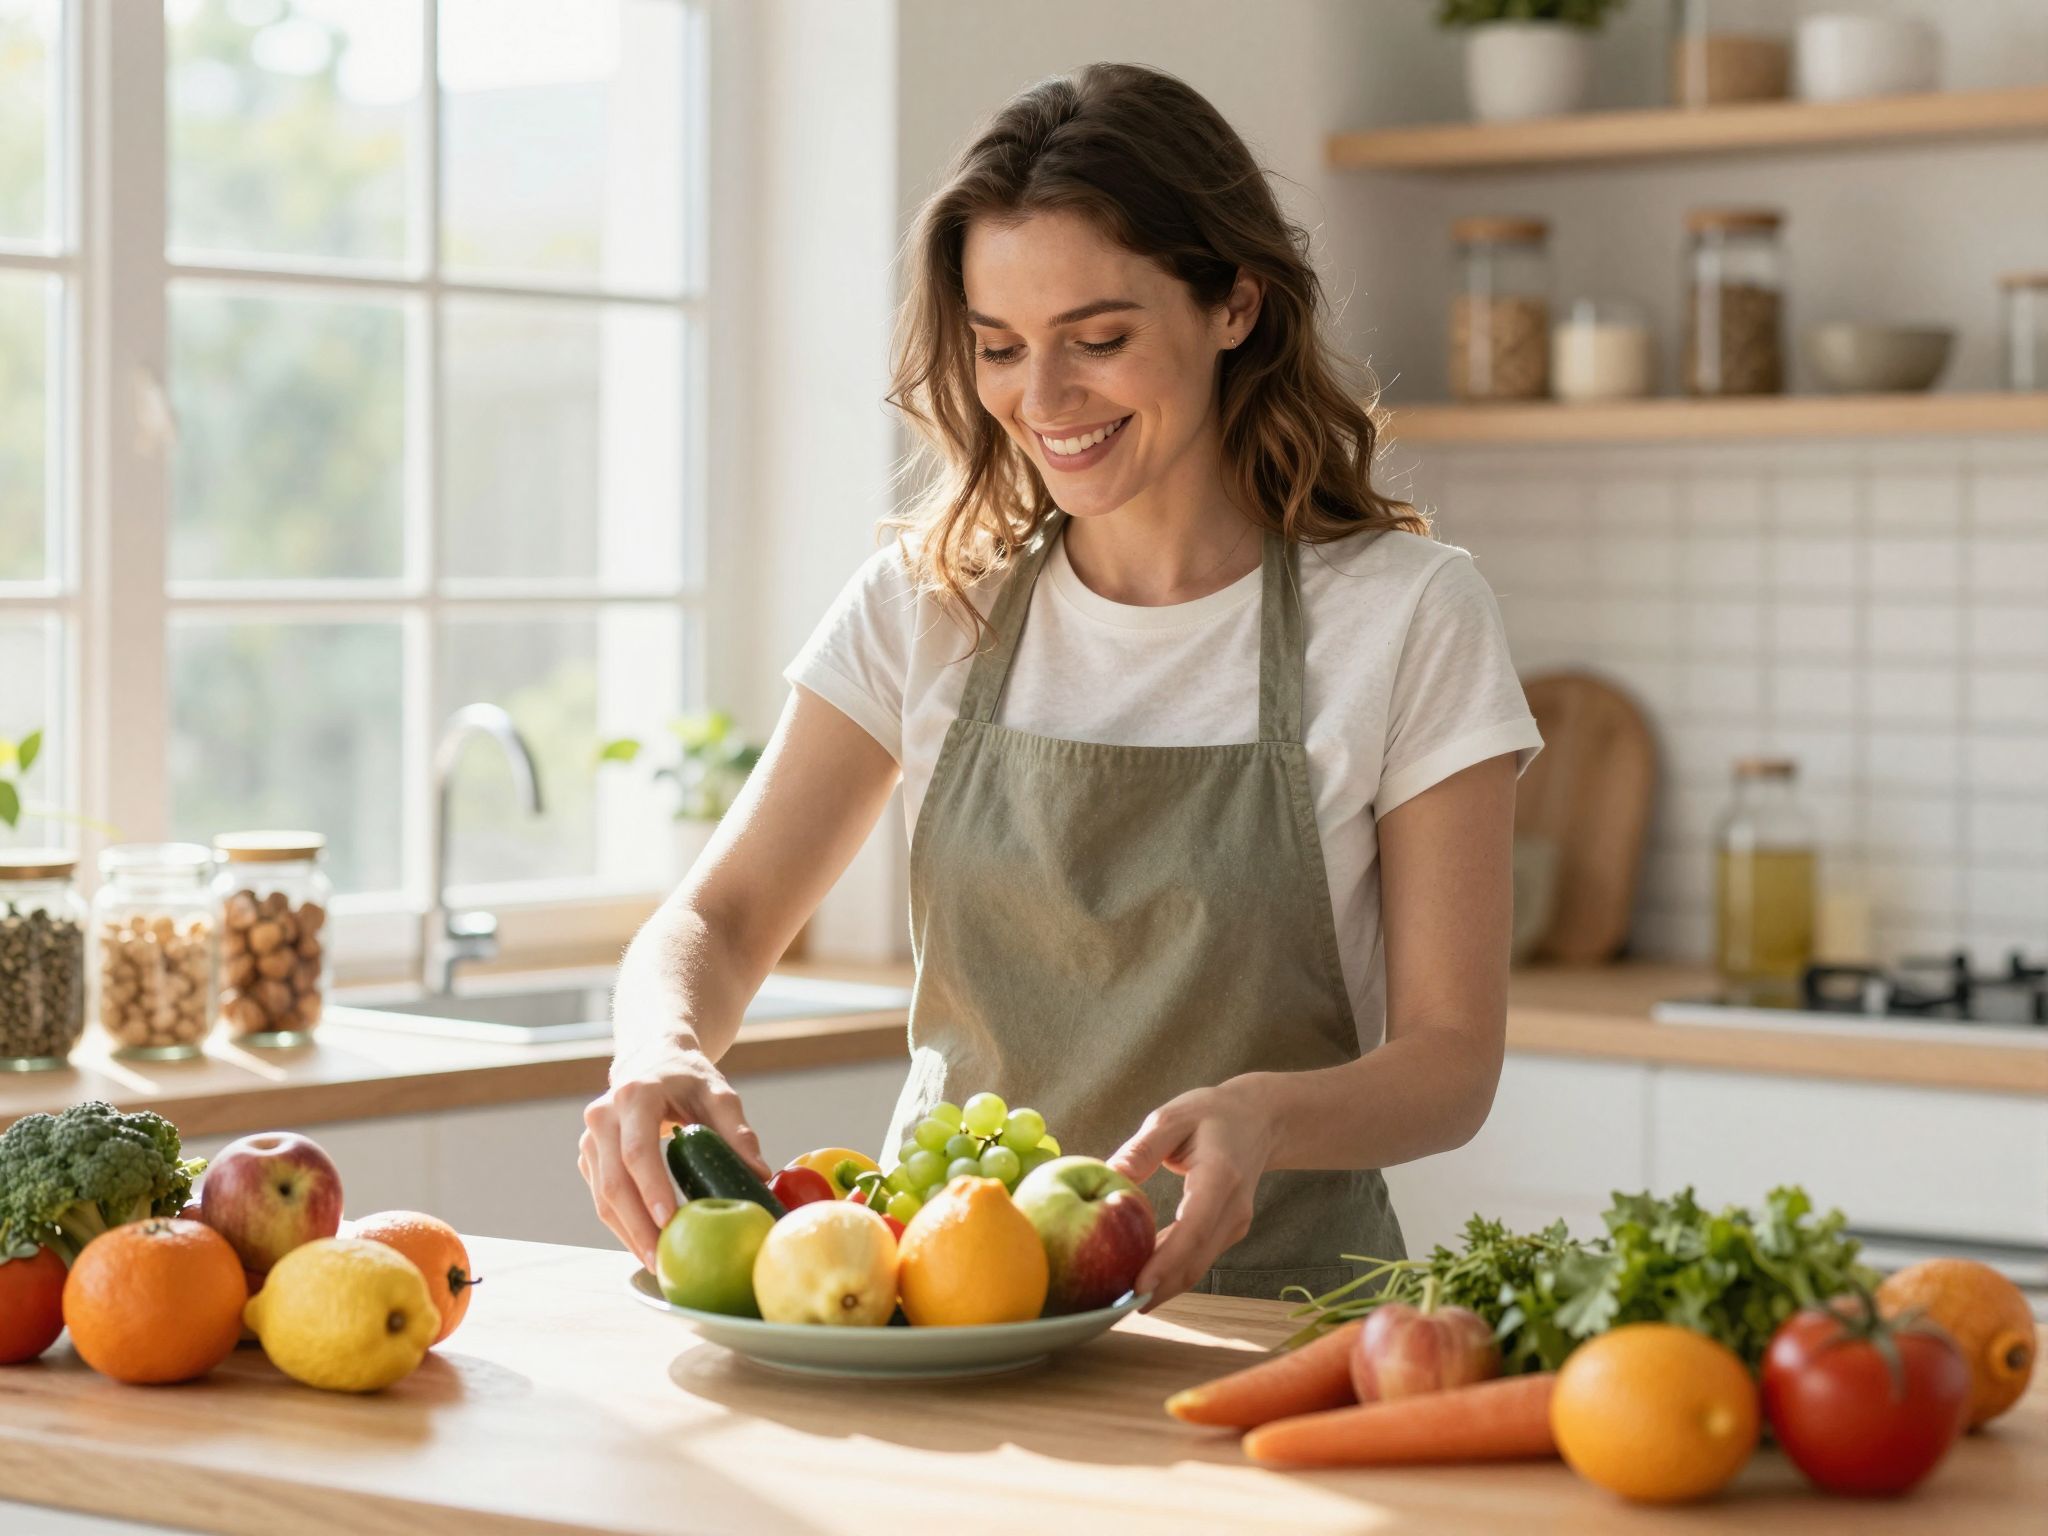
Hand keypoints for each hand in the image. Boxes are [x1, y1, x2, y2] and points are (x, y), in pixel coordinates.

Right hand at [578, 1039, 770, 1271]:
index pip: (638, 1150)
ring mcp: (590, 1138)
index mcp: (635, 1095)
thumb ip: (738, 1131)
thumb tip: (760, 1175)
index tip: (669, 1222)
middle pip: (614, 1181)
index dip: (651, 1188)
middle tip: (662, 1260)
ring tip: (656, 1263)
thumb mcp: (719, 1094)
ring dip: (627, 1233)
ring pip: (602, 1196)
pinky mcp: (588, 1156)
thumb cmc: (689, 1079)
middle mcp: (603, 1116)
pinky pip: (601, 1197)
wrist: (652, 1060)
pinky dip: (622, 1224)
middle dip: (637, 1226)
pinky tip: (645, 1244)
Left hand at [1107, 1077, 1277, 1308]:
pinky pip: (1198, 1259)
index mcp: (1220, 1176)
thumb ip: (1142, 1148)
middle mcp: (1233, 1208)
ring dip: (1162, 1286)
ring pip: (1197, 1266)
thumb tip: (1109, 1176)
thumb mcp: (1172, 1117)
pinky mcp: (1229, 1232)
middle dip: (1157, 1286)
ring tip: (1120, 1299)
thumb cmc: (1211, 1114)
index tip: (1138, 1283)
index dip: (1167, 1260)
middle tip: (1114, 1304)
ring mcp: (1235, 1224)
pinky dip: (1171, 1273)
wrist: (1259, 1120)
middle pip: (1195, 1259)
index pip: (1195, 1227)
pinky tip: (1141, 1278)